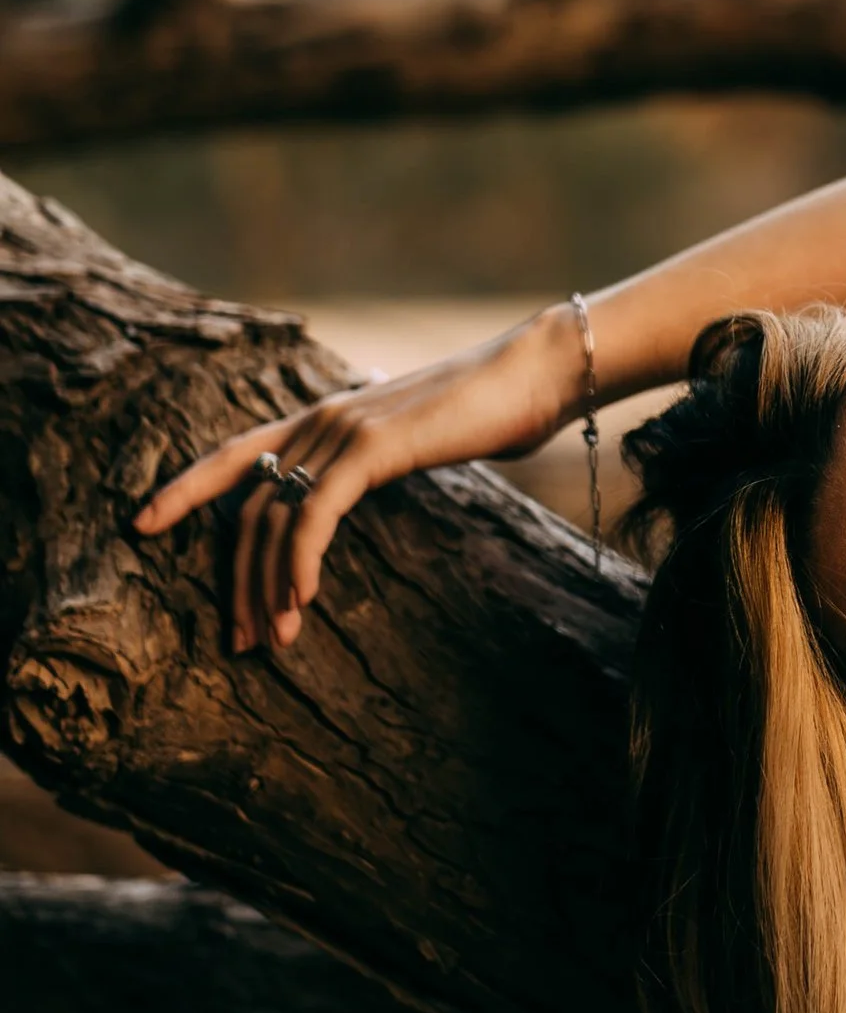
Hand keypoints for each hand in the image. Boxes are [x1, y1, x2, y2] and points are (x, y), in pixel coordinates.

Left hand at [135, 307, 586, 654]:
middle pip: (247, 507)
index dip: (184, 488)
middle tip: (237, 638)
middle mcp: (319, 419)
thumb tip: (369, 480)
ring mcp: (341, 430)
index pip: (234, 453)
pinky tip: (305, 600)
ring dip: (266, 586)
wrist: (537, 374)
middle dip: (235, 579)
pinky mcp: (371, 447)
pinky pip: (317, 515)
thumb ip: (381, 458)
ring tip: (271, 639)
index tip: (141, 525)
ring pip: (275, 518)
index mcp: (324, 417)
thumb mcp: (420, 439)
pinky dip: (302, 560)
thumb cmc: (491, 410)